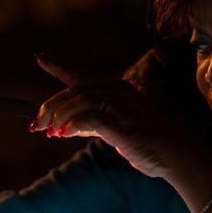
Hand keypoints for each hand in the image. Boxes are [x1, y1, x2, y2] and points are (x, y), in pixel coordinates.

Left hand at [31, 54, 211, 186]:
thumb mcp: (115, 130)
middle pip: (74, 90)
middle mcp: (117, 92)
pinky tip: (63, 135)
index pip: (81, 75)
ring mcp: (120, 106)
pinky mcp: (121, 123)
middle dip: (51, 107)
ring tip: (50, 132)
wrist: (175, 154)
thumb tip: (65, 127)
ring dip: (59, 117)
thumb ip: (92, 124)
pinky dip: (71, 125)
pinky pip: (88, 118)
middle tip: (36, 124)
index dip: (58, 66)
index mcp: (116, 90)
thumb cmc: (146, 142)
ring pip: (78, 100)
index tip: (40, 59)